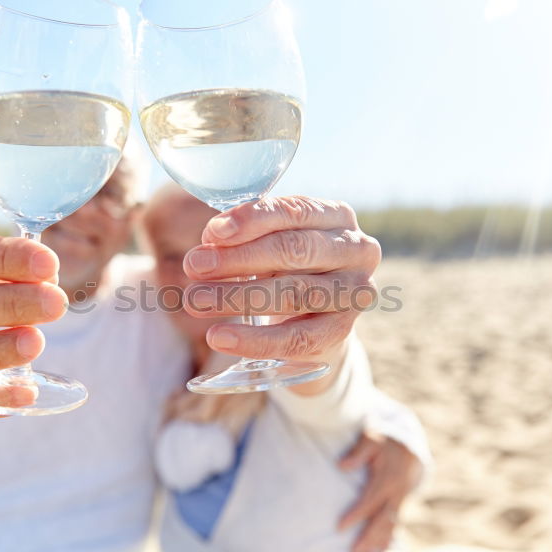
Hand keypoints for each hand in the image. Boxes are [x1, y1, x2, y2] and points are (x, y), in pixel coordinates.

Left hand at [182, 197, 380, 361]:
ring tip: (197, 300)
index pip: (294, 211)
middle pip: (294, 251)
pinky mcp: (343, 332)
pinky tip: (220, 338)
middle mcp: (355, 250)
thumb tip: (211, 239)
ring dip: (238, 297)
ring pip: (293, 294)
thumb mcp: (271, 242)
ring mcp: (355, 292)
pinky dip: (254, 340)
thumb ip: (245, 235)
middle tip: (195, 266)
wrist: (315, 317)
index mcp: (337, 216)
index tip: (212, 232)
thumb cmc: (288, 266)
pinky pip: (296, 339)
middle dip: (238, 259)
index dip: (251, 220)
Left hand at [338, 431, 422, 551]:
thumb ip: (358, 452)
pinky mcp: (401, 502)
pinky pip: (396, 522)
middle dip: (369, 537)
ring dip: (378, 541)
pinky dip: (389, 537)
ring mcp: (401, 498)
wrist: (409, 442)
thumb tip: (341, 466)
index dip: (355, 515)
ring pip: (391, 524)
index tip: (340, 528)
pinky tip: (380, 550)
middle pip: (383, 519)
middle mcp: (397, 491)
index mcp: (388, 477)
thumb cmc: (384, 440)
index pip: (369, 501)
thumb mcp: (371, 439)